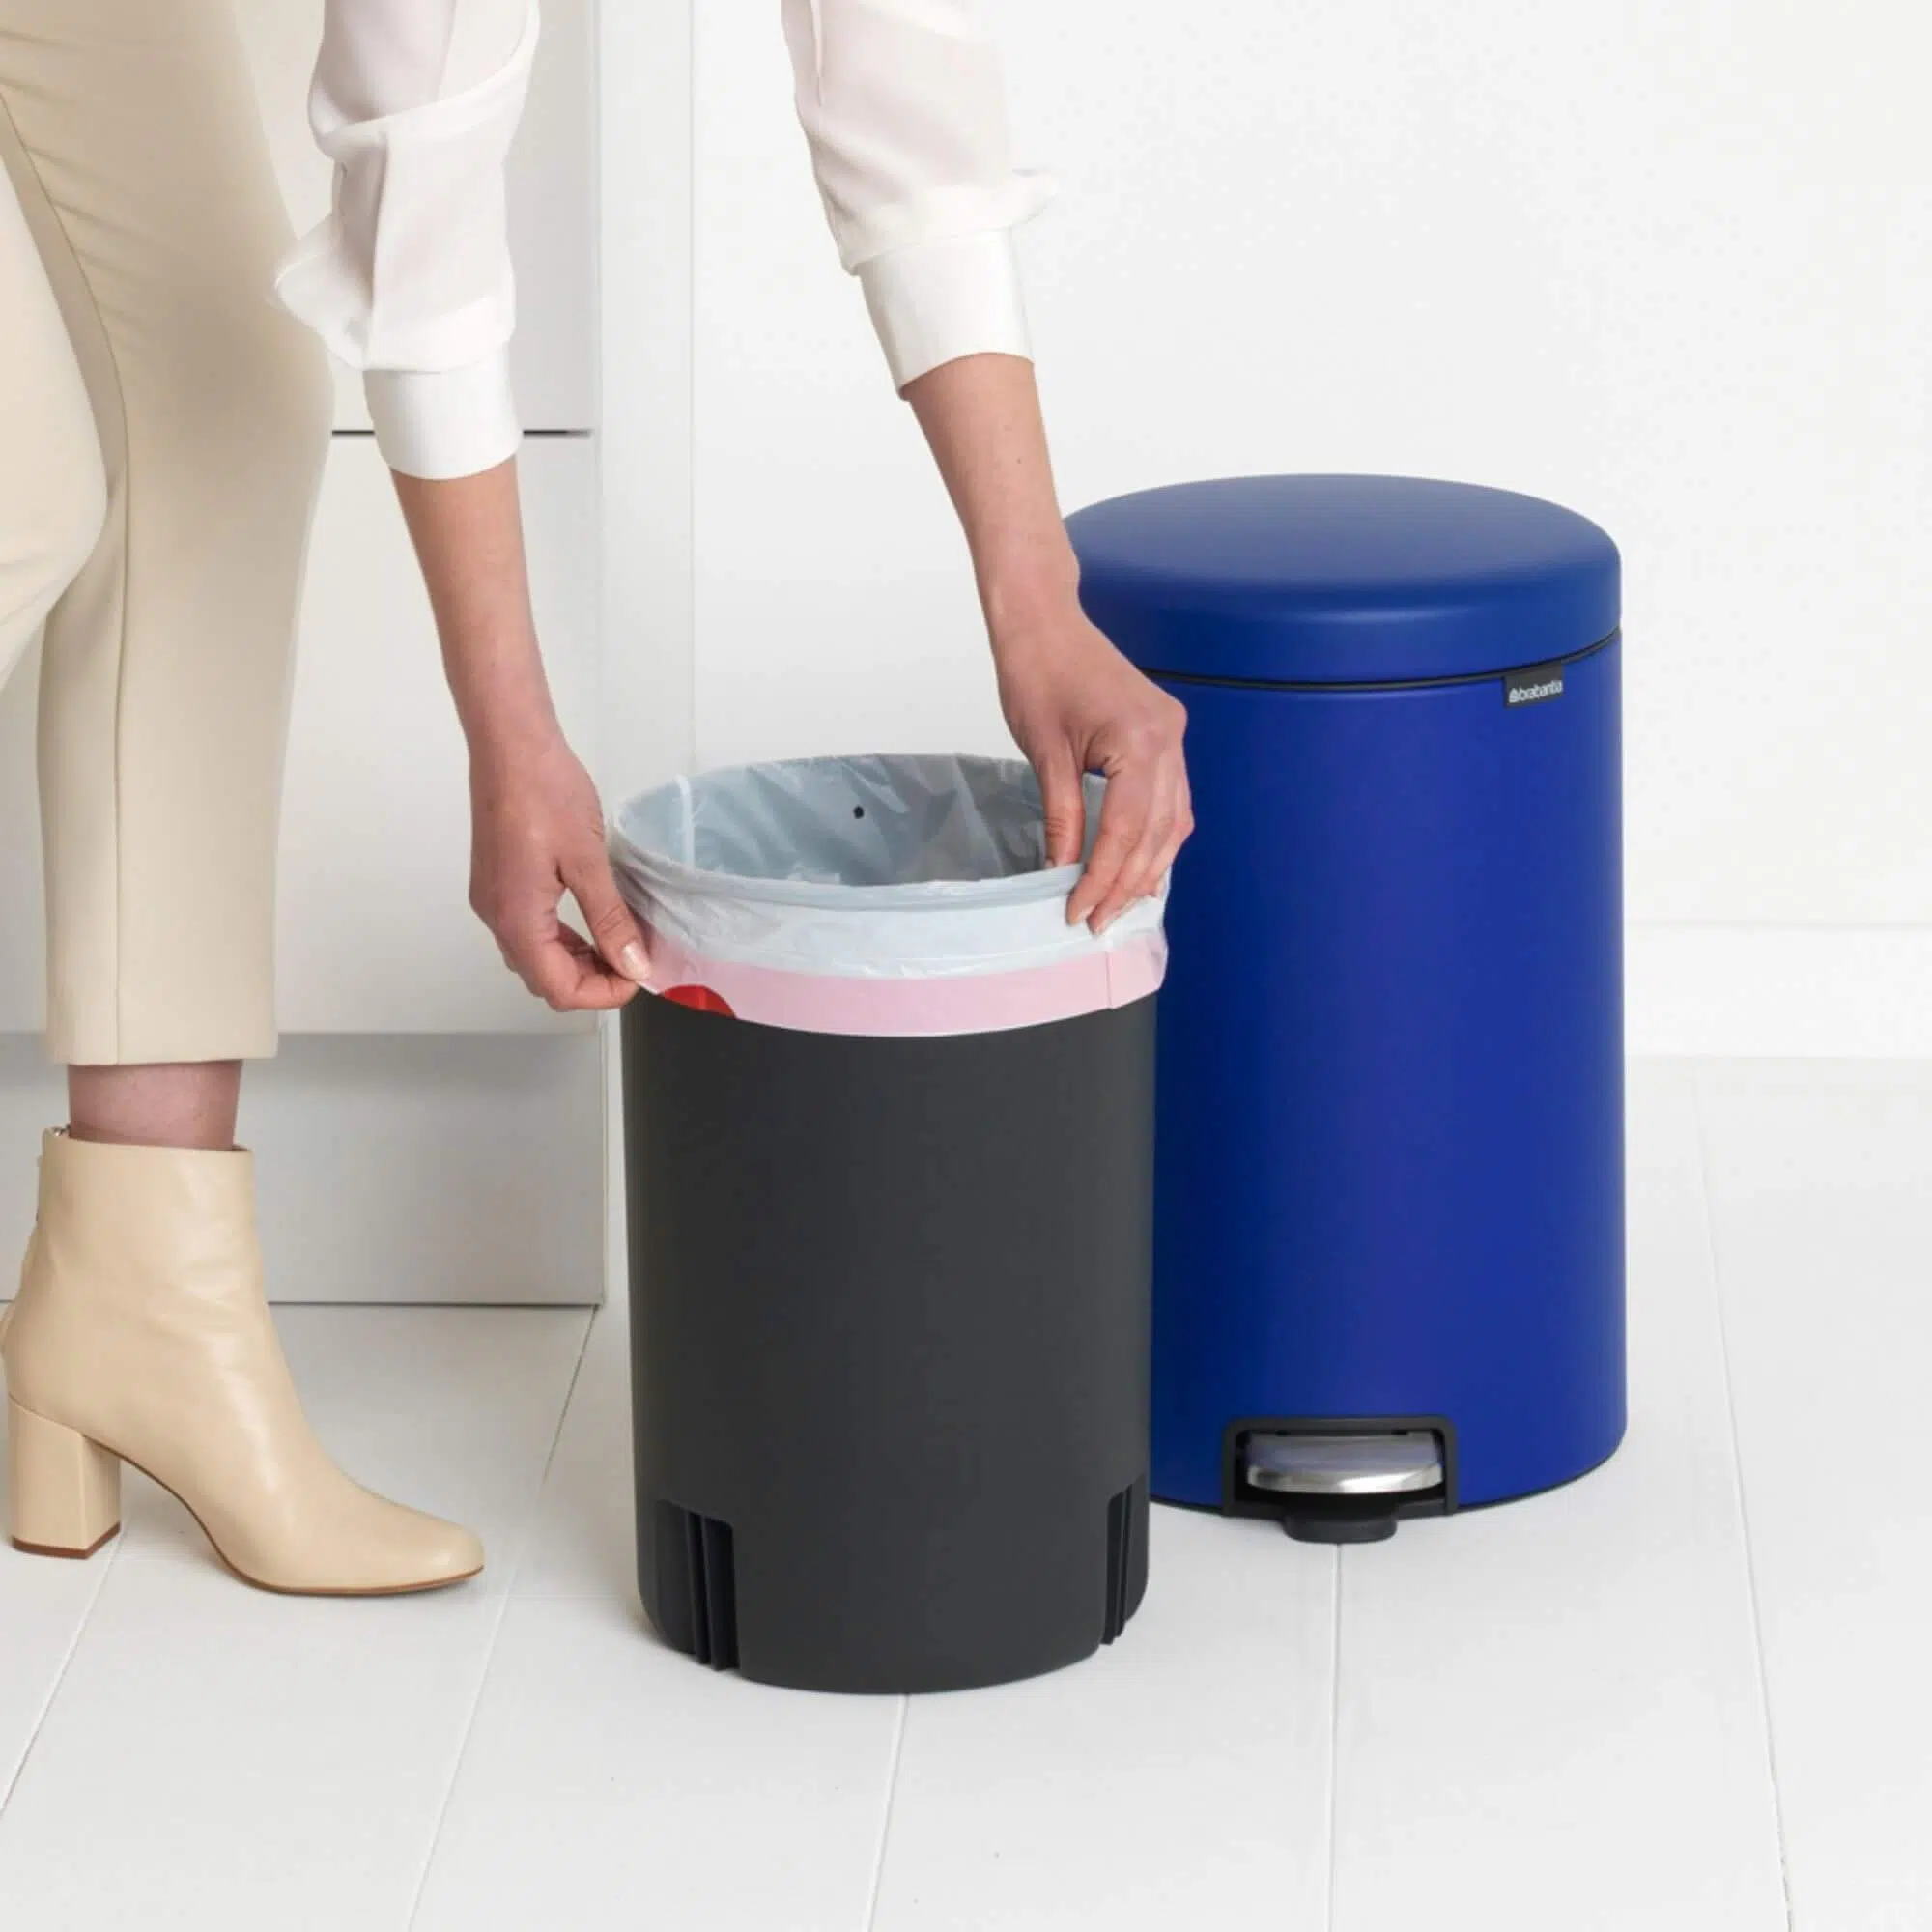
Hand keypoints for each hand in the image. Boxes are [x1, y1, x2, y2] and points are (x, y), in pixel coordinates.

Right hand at [467, 730, 649, 1010]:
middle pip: (543, 979)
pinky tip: (591, 923)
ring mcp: (492, 901)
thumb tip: (633, 964)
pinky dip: (560, 938)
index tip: (638, 974)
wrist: (509, 745)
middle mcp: (496, 918)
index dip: (603, 993)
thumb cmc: (545, 791)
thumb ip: (609, 919)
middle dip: (591, 981)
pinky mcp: (496, 883)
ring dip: (576, 961)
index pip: (558, 988)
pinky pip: (527, 930)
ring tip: (618, 942)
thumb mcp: (587, 860)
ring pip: (534, 957)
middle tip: (632, 959)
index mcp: (516, 918)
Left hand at [993, 602, 1193, 931]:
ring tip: (1122, 905)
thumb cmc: (1037, 673)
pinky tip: (1139, 865)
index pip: (1126, 830)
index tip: (1080, 912)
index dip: (1103, 878)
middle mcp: (1169, 739)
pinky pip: (1171, 799)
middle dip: (1129, 883)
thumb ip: (1062, 818)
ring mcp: (1172, 736)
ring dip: (1149, 866)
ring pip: (1173, 821)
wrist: (1045, 622)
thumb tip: (1062, 873)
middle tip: (1101, 921)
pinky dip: (1155, 837)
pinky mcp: (1165, 734)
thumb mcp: (1045, 754)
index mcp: (1140, 740)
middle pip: (1158, 833)